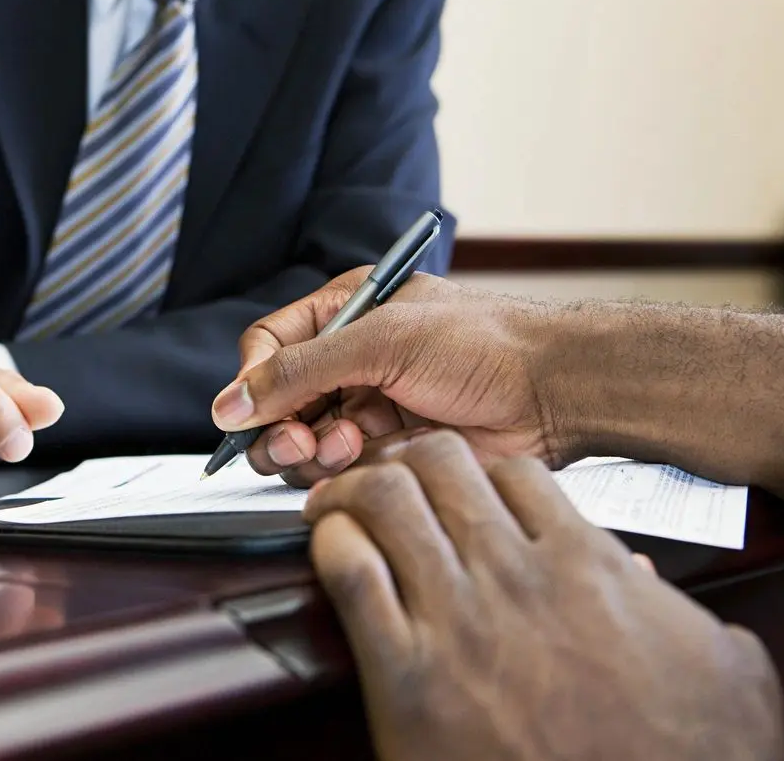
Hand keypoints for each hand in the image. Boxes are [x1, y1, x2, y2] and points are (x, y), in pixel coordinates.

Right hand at [212, 269, 552, 485]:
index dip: (251, 380)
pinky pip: (340, 469)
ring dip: (313, 449)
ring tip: (346, 444)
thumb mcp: (380, 341)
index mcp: (343, 314)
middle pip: (277, 402)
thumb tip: (230, 402)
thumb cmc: (480, 343)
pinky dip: (344, 467)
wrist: (553, 389)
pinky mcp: (390, 450)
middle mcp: (349, 360)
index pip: (268, 346)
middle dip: (279, 426)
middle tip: (299, 440)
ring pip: (303, 442)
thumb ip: (299, 371)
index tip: (245, 412)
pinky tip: (371, 454)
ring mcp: (369, 407)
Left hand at [307, 431, 783, 760]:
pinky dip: (331, 544)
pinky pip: (351, 574)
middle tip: (387, 478)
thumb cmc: (679, 760)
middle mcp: (516, 578)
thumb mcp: (720, 671)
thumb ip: (672, 606)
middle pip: (440, 465)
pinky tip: (329, 546)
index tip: (457, 485)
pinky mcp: (405, 676)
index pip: (513, 472)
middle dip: (406, 459)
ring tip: (341, 501)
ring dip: (355, 489)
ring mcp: (458, 621)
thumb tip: (633, 570)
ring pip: (387, 500)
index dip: (477, 469)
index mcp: (587, 566)